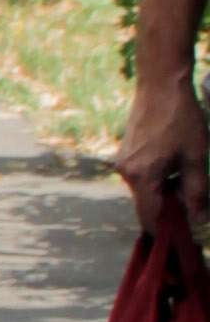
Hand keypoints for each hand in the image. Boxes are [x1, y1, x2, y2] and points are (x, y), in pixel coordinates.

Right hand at [118, 68, 209, 235]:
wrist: (161, 84)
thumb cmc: (181, 118)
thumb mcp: (196, 157)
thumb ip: (197, 192)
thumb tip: (199, 219)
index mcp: (143, 177)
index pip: (151, 218)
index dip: (167, 231)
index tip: (182, 238)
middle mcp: (126, 173)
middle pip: (147, 205)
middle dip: (168, 209)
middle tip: (193, 202)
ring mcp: (123, 162)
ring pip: (144, 190)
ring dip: (164, 192)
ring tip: (185, 175)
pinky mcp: (125, 153)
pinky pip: (141, 176)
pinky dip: (157, 179)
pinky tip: (173, 163)